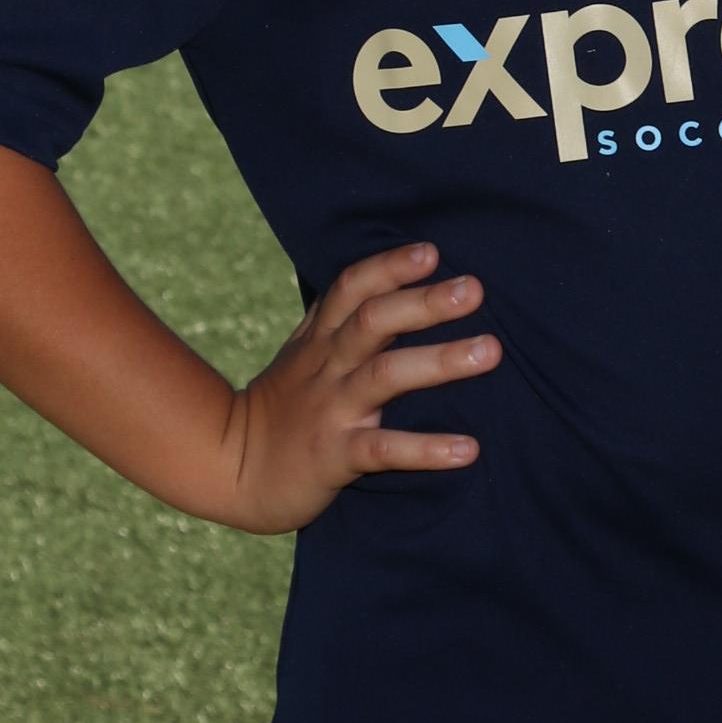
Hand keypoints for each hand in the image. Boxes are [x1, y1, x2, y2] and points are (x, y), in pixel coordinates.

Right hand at [223, 241, 501, 532]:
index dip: (389, 267)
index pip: (352, 288)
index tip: (431, 252)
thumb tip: (389, 282)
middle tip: (475, 289)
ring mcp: (330, 409)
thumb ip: (337, 319)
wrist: (231, 470)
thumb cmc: (282, 408)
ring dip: (440, 361)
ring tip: (490, 351)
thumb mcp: (301, 354)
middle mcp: (326, 366)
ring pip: (385, 375)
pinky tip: (468, 449)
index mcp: (320, 339)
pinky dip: (426, 448)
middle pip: (374, 321)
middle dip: (424, 302)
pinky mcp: (334, 456)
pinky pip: (383, 449)